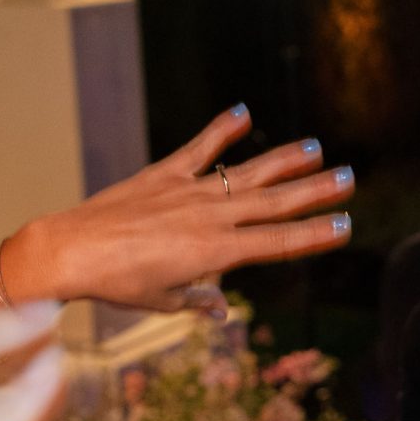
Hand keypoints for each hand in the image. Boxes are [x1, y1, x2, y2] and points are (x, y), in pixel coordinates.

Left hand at [12, 107, 354, 313]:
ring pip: (247, 174)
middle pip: (275, 203)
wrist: (70, 250)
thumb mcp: (163, 302)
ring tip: (315, 148)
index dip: (315, 235)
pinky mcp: (164, 174)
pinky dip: (220, 129)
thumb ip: (198, 300)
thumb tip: (221, 308)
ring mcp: (189, 191)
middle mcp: (211, 217)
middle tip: (348, 177)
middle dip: (315, 192)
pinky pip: (199, 149)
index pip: (279, 243)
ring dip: (284, 160)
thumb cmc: (117, 285)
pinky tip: (243, 113)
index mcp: (216, 253)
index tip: (344, 224)